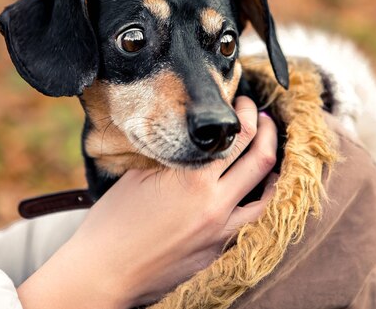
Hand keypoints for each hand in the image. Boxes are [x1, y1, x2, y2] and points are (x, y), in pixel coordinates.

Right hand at [17, 96, 277, 308]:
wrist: (104, 274)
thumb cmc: (113, 222)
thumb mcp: (139, 174)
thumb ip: (174, 152)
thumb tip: (194, 132)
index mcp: (192, 179)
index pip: (236, 135)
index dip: (244, 112)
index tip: (241, 102)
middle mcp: (215, 204)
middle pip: (261, 157)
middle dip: (267, 129)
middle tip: (260, 116)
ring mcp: (221, 231)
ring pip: (268, 192)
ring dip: (272, 164)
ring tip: (268, 147)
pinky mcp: (220, 250)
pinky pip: (250, 218)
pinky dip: (259, 197)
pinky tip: (257, 186)